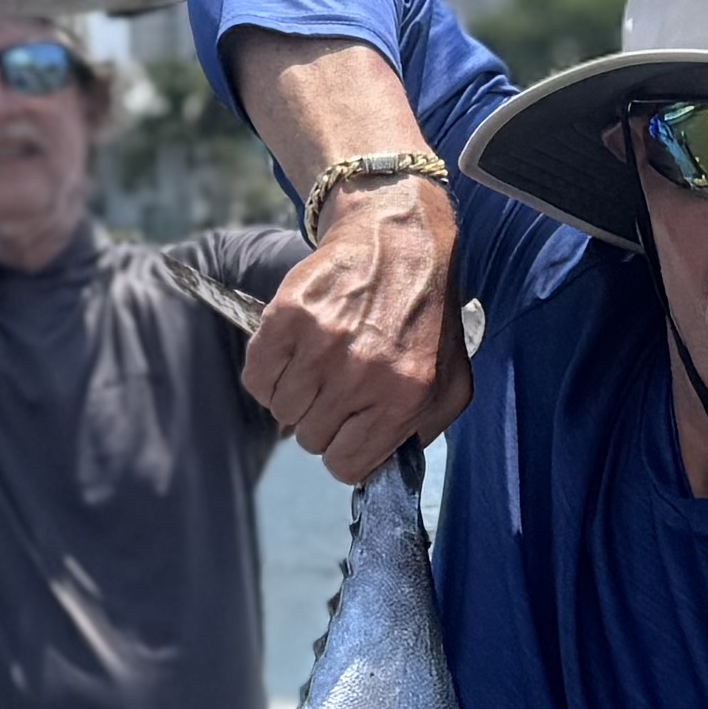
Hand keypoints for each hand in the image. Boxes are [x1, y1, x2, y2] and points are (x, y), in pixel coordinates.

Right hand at [244, 175, 468, 481]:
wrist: (399, 238)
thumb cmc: (425, 314)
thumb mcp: (450, 381)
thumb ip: (421, 432)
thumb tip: (382, 470)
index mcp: (405, 396)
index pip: (347, 465)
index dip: (344, 451)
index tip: (349, 429)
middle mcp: (362, 373)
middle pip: (311, 439)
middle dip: (323, 419)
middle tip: (340, 385)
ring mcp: (321, 344)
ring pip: (282, 410)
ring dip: (296, 395)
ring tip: (321, 363)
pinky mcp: (288, 316)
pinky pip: (256, 377)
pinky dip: (269, 372)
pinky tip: (296, 351)